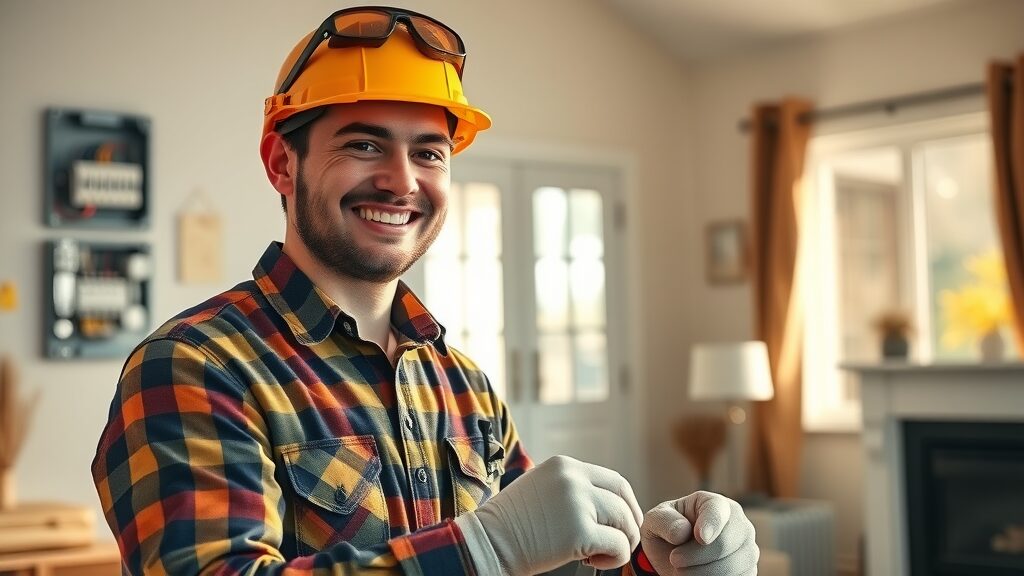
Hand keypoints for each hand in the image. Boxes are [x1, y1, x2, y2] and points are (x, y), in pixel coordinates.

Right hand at [469, 455, 643, 574]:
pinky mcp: (580, 532)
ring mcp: (577, 504)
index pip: (615, 481)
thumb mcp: (541, 487)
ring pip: (624, 523)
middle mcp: (573, 479)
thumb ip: (571, 488)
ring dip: (621, 543)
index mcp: (565, 465)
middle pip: (623, 500)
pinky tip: (592, 561)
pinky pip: (617, 546)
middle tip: (620, 542)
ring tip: (598, 554)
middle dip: (629, 525)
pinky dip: (613, 559)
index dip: (627, 504)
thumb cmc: (511, 523)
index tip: (625, 522)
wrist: (488, 542)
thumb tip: (606, 506)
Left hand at [641, 491, 757, 575]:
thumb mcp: (656, 520)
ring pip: (731, 567)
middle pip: (725, 544)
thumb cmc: (668, 531)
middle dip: (695, 556)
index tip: (700, 537)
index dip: (711, 524)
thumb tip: (683, 531)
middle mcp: (739, 524)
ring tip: (682, 570)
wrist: (675, 555)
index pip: (718, 511)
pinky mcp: (748, 571)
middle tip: (675, 559)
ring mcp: (747, 549)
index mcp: (715, 503)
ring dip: (700, 573)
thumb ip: (664, 521)